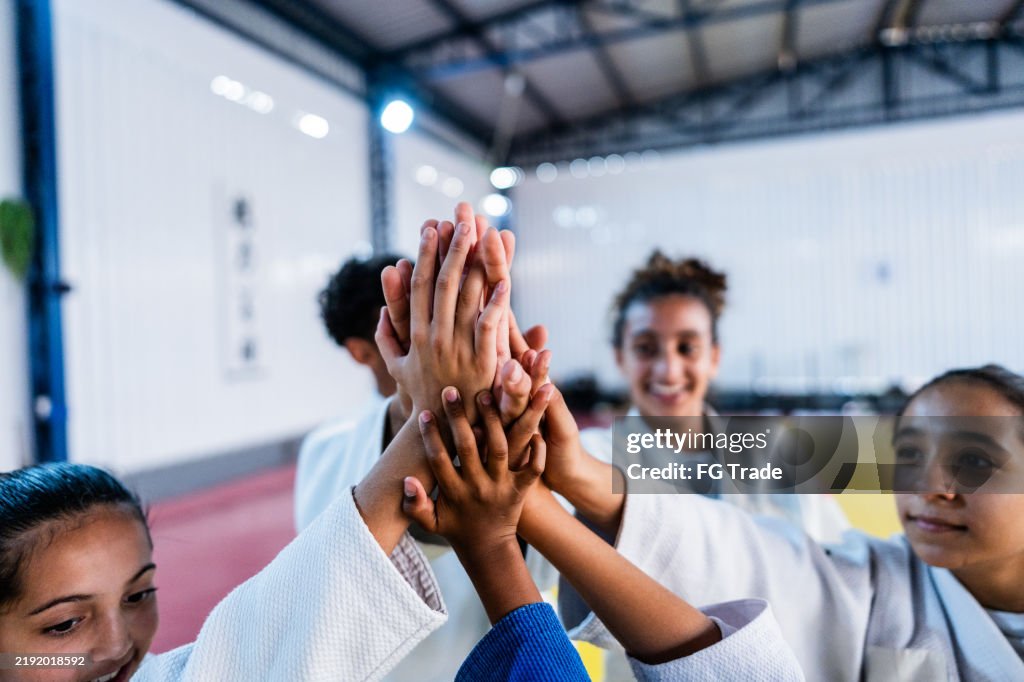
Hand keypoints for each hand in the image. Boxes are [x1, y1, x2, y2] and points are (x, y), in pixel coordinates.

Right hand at [376, 225, 507, 420]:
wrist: (441, 435)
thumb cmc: (422, 399)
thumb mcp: (396, 369)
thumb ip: (386, 338)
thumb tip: (380, 310)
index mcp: (415, 334)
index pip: (420, 285)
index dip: (426, 255)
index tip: (431, 228)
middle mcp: (434, 337)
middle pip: (445, 282)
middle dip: (454, 246)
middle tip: (462, 216)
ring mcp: (457, 348)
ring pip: (467, 296)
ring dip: (477, 262)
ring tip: (486, 232)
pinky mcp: (481, 363)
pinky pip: (489, 327)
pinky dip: (497, 303)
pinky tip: (505, 280)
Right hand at [403, 388, 547, 552]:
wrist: (489, 548)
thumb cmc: (456, 528)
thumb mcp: (431, 521)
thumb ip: (415, 504)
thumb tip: (406, 480)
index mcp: (454, 492)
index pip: (439, 460)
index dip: (430, 436)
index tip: (423, 412)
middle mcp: (478, 487)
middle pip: (467, 447)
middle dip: (458, 418)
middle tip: (451, 391)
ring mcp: (502, 486)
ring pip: (499, 449)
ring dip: (493, 421)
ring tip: (486, 394)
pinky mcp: (522, 488)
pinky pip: (533, 467)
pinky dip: (536, 448)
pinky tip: (533, 424)